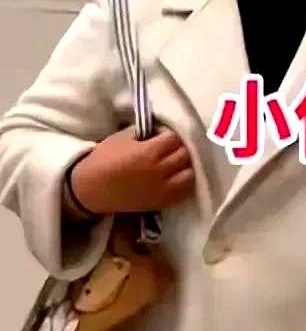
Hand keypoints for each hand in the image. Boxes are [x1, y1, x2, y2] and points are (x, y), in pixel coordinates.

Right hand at [71, 127, 194, 214]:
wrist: (91, 189)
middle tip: (171, 149)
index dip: (170, 136)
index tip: (164, 137)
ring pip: (190, 173)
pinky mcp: (163, 202)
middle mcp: (159, 170)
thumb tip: (160, 128)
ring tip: (176, 164)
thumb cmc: (103, 160)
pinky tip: (177, 177)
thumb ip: (143, 131)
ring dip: (186, 166)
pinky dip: (185, 182)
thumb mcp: (120, 138)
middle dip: (180, 149)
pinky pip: (185, 191)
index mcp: (148, 152)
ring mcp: (163, 188)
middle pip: (184, 154)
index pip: (174, 138)